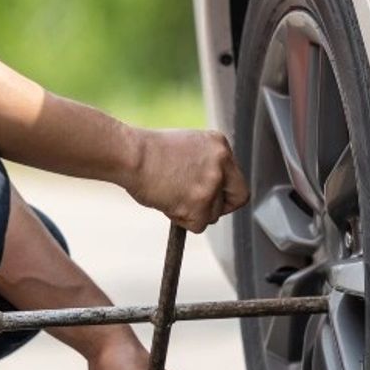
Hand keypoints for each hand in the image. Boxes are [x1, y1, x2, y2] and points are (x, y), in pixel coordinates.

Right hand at [125, 129, 249, 232]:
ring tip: (170, 197)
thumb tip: (210, 190)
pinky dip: (181, 220)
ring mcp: (212, 183)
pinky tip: (167, 203)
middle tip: (196, 208)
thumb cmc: (147, 153)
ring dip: (193, 213)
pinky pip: (198, 225)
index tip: (214, 199)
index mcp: (219, 144)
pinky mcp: (200, 203)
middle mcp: (222, 162)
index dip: (226, 193)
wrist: (131, 155)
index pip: (237, 178)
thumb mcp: (186, 148)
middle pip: (236, 199)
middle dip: (217, 208)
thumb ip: (204, 165)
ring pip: (213, 214)